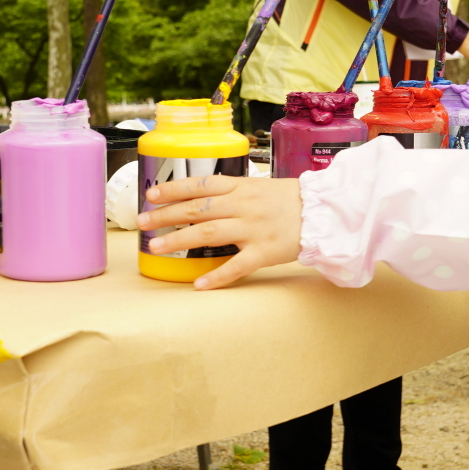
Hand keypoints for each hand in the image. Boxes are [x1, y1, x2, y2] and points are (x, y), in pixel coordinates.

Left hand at [136, 174, 302, 288]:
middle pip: (198, 208)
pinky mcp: (266, 252)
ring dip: (180, 239)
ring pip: (209, 232)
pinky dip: (217, 277)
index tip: (151, 194)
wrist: (327, 213)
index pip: (201, 184)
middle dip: (166, 215)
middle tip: (141, 222)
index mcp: (242, 187)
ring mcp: (254, 229)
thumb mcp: (261, 187)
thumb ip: (234, 192)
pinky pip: (237, 266)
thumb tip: (203, 197)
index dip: (174, 188)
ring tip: (156, 246)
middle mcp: (244, 205)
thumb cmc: (292, 201)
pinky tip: (199, 285)